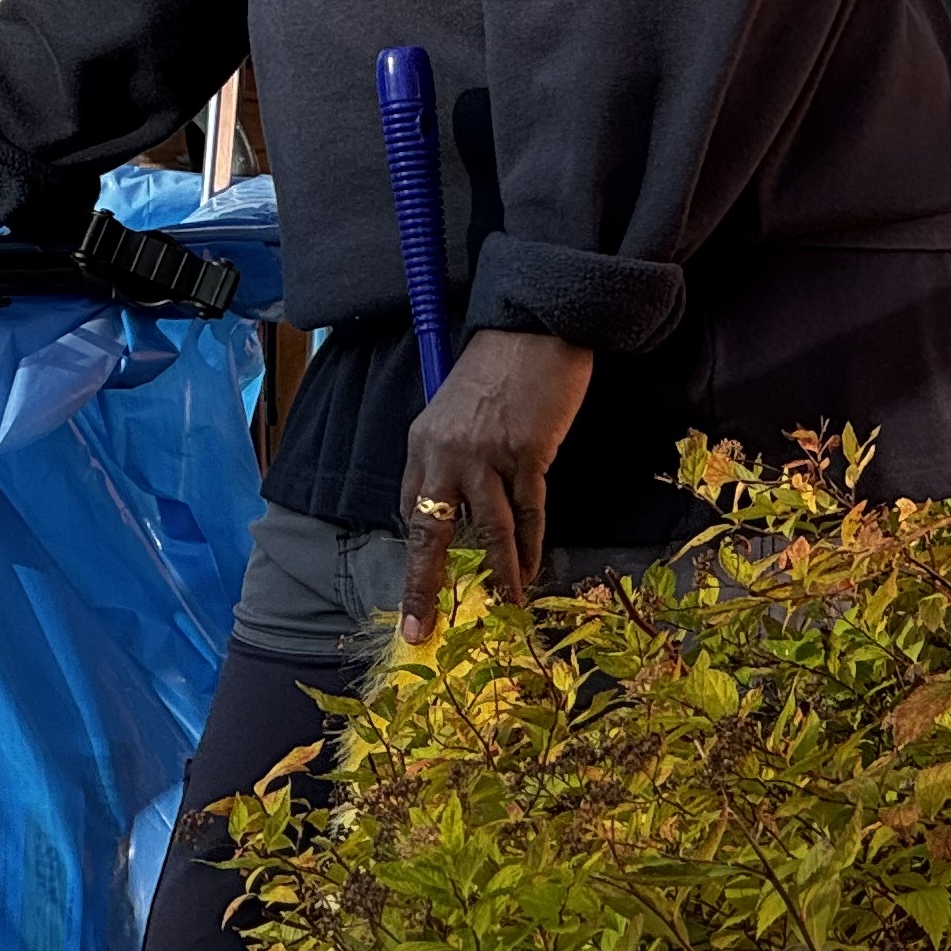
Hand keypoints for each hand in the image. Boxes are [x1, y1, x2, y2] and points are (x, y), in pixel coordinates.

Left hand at [396, 329, 595, 645]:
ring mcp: (487, 454)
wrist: (537, 323)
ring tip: (505, 607)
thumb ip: (454, 451)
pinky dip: (532, 544)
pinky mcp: (527, 453)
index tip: (423, 584)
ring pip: (487, 531)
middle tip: (420, 628)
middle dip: (423, 586)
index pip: (413, 507)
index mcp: (423, 441)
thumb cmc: (501, 363)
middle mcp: (446, 452)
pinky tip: (533, 569)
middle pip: (430, 533)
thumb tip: (465, 498)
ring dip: (497, 574)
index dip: (420, 549)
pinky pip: (528, 511)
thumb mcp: (458, 406)